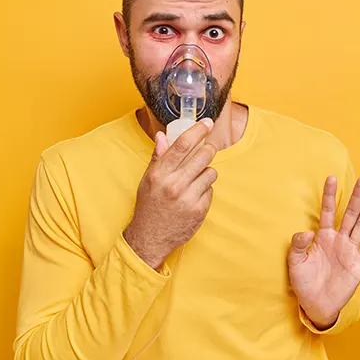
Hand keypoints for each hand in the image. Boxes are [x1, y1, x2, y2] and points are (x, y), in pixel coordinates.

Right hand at [123, 118, 217, 269]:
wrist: (150, 237)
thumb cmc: (149, 205)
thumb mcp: (148, 179)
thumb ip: (158, 157)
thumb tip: (163, 135)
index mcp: (160, 173)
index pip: (183, 145)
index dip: (198, 130)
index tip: (207, 122)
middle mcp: (174, 184)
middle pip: (203, 155)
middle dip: (208, 150)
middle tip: (206, 150)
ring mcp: (188, 198)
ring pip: (211, 172)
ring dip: (206, 172)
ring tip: (195, 179)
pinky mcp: (199, 210)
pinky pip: (211, 190)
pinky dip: (205, 190)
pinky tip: (194, 195)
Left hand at [287, 176, 359, 328]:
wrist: (316, 304)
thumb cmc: (304, 282)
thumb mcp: (295, 262)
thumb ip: (299, 245)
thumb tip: (307, 231)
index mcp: (323, 237)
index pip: (327, 211)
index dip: (329, 195)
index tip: (331, 177)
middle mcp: (339, 240)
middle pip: (349, 214)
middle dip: (356, 197)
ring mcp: (351, 251)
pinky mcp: (359, 264)